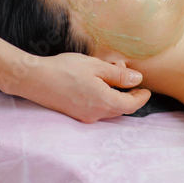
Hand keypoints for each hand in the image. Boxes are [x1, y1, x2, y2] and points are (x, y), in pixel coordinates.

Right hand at [23, 53, 150, 122]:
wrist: (35, 79)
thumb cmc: (66, 69)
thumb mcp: (97, 66)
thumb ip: (119, 75)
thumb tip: (137, 79)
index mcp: (104, 102)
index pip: (131, 105)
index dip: (141, 97)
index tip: (147, 90)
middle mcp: (96, 114)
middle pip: (120, 108)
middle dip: (128, 93)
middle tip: (127, 75)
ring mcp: (84, 116)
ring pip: (108, 108)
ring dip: (115, 94)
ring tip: (111, 73)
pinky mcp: (75, 113)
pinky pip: (96, 108)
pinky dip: (103, 97)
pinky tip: (97, 81)